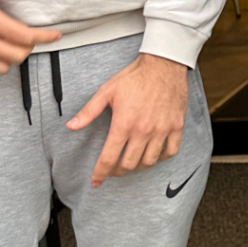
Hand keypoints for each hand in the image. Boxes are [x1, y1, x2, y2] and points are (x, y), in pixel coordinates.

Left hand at [67, 54, 188, 187]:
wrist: (164, 65)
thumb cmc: (134, 77)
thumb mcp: (107, 91)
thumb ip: (88, 111)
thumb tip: (71, 126)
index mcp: (124, 123)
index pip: (109, 158)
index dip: (100, 173)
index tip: (96, 182)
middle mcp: (143, 130)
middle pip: (129, 164)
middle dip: (117, 171)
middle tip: (113, 168)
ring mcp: (162, 129)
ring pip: (150, 161)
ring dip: (138, 166)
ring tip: (132, 162)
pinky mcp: (176, 126)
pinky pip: (171, 151)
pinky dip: (161, 157)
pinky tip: (154, 154)